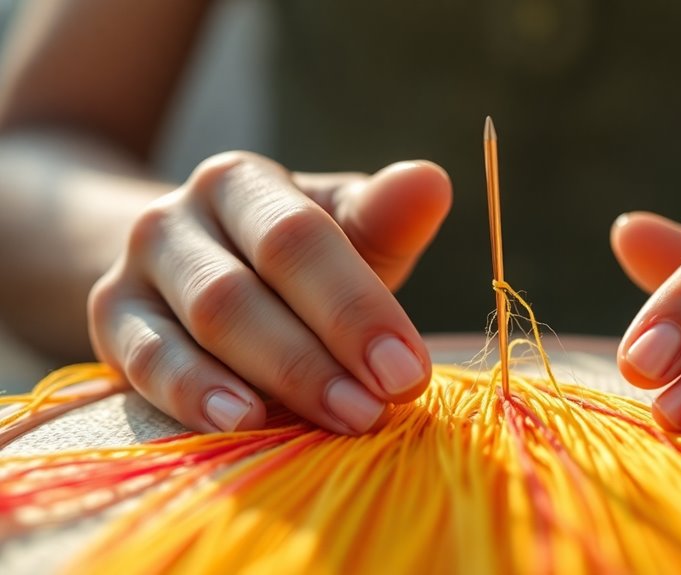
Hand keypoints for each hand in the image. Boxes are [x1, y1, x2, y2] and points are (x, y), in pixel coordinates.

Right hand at [88, 152, 451, 433]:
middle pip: (247, 288)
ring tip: (336, 420)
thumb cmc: (289, 259)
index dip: (354, 306)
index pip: (299, 239)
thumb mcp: (340, 231)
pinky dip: (197, 395)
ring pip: (204, 326)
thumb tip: (432, 181)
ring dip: (276, 378)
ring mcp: (136, 269)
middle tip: (378, 408)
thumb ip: (383, 219)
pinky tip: (245, 423)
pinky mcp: (110, 321)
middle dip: (320, 353)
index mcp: (241, 182)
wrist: (185, 266)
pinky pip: (146, 363)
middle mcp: (177, 215)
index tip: (408, 368)